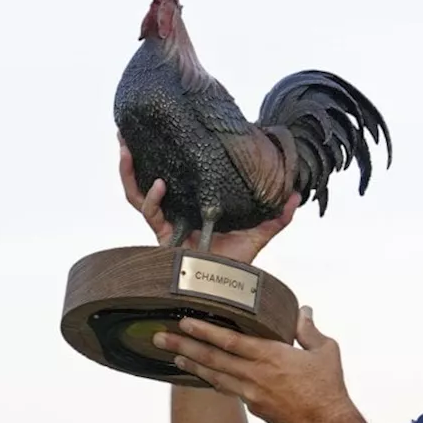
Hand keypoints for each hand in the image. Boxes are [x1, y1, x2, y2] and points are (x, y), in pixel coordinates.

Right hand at [118, 135, 300, 264]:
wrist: (226, 289)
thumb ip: (276, 215)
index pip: (176, 176)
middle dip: (133, 158)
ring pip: (138, 193)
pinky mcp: (161, 236)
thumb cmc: (237, 264)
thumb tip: (296, 194)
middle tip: (127, 133)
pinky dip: (152, 197)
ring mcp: (166, 222)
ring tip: (125, 147)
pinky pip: (150, 213)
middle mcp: (175, 211)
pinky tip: (159, 183)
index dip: (167, 157)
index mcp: (193, 206)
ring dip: (128, 171)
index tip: (169, 132)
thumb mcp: (259, 232)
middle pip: (147, 179)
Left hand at [152, 306, 365, 422]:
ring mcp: (251, 394)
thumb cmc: (329, 387)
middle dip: (184, 346)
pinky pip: (228, 390)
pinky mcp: (254, 408)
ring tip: (173, 355)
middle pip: (213, 358)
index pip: (231, 341)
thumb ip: (308, 330)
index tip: (185, 322)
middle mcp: (255, 375)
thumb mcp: (325, 351)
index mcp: (272, 356)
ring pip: (215, 376)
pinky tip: (203, 375)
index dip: (206, 331)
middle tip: (160, 337)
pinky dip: (212, 381)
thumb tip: (303, 311)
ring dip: (193, 364)